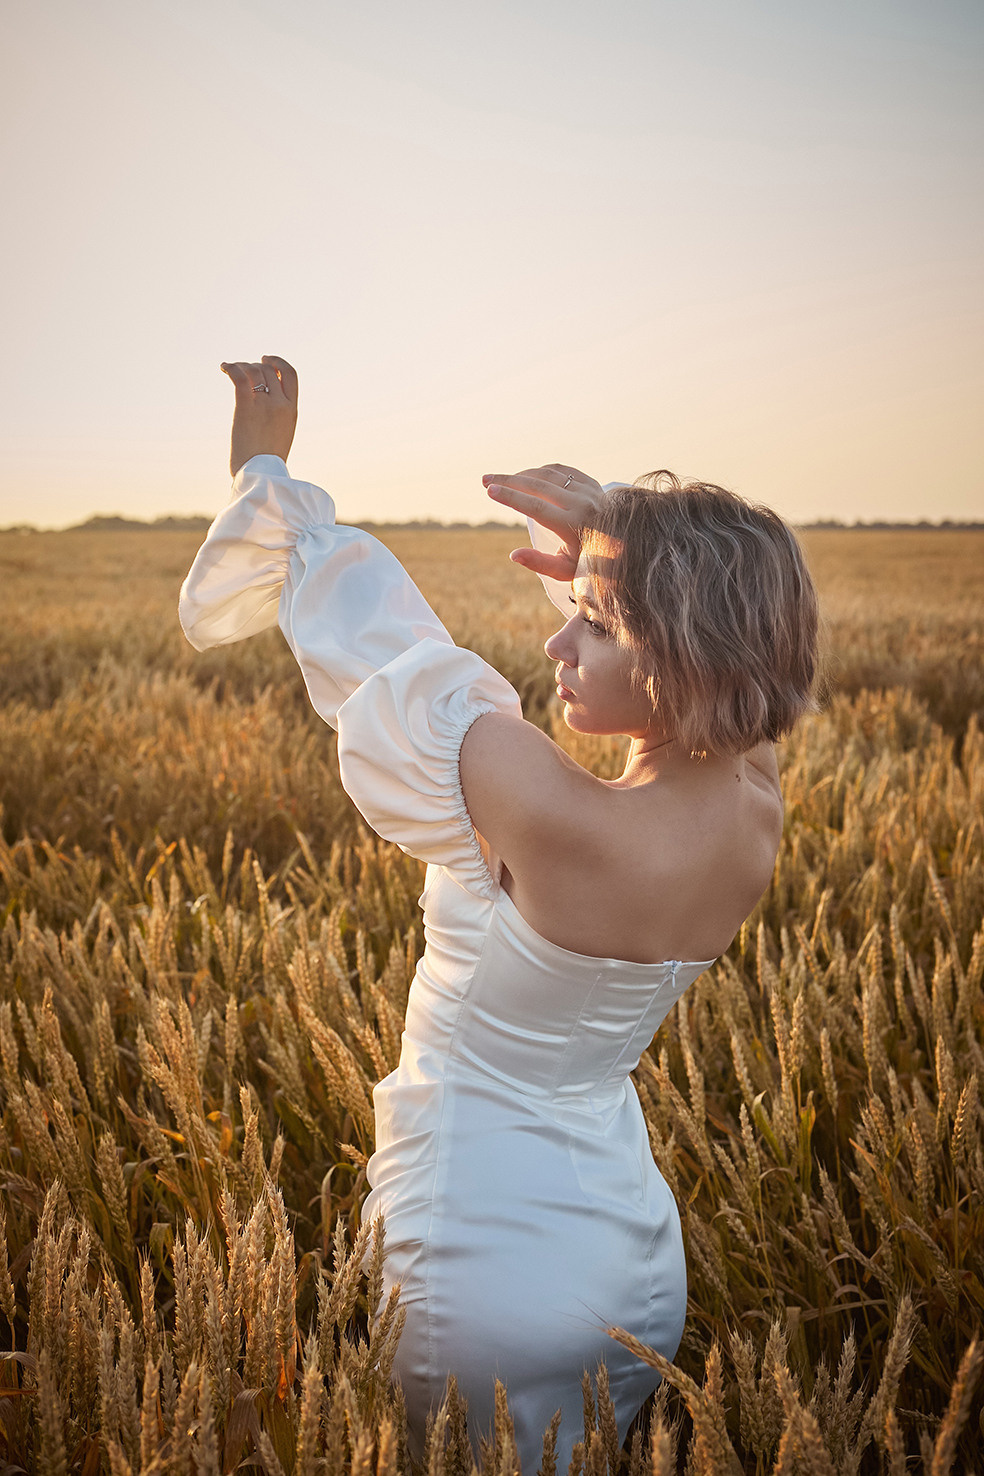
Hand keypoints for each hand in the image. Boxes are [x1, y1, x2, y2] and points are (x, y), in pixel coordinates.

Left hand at [220, 356, 297, 475]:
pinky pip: (239, 377)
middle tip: (242, 370)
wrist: (261, 475)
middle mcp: (281, 404)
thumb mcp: (281, 436)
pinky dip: (231, 368)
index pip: (291, 374)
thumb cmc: (267, 462)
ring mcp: (264, 405)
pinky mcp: (246, 407)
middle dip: (254, 365)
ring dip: (241, 366)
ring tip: (231, 370)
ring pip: (254, 371)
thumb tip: (264, 412)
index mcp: (292, 410)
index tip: (266, 360)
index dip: (278, 362)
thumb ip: (278, 418)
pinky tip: (224, 367)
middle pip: (269, 370)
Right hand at [482, 464, 604, 581]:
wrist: (623, 546)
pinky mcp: (592, 483)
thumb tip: (513, 555)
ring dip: (522, 474)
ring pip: (549, 475)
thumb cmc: (589, 561)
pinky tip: (526, 476)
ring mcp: (589, 490)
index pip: (536, 507)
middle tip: (485, 480)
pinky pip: (562, 471)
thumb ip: (539, 563)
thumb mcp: (565, 570)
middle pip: (538, 486)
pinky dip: (541, 472)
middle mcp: (583, 503)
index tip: (490, 491)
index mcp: (574, 525)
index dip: (511, 497)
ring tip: (501, 480)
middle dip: (509, 481)